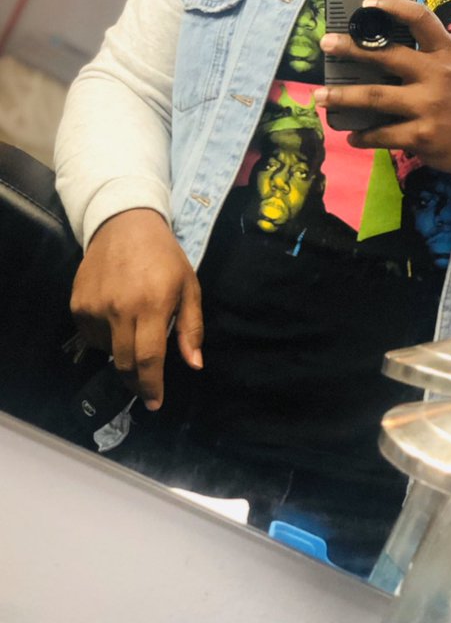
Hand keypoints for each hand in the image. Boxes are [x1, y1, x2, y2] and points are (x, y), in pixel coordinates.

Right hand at [70, 208, 202, 410]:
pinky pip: (91, 336)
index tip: (155, 403)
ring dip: (121, 352)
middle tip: (145, 386)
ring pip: (107, 351)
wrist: (124, 224)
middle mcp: (120, 309)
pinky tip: (116, 317)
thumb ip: (191, 327)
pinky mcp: (78, 304)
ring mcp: (95, 307)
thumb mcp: (188, 286)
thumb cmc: (164, 256)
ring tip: (133, 330)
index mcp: (153, 304)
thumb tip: (194, 364)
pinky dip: (104, 337)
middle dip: (136, 381)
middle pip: (125, 362)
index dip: (152, 386)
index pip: (149, 358)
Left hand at [316, 0, 450, 173]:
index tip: (366, 4)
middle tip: (326, 44)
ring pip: (375, 98)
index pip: (420, 18)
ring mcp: (429, 106)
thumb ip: (425, 51)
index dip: (392, 6)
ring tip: (321, 95)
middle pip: (387, 56)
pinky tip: (352, 135)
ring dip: (343, 96)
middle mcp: (438, 75)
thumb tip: (378, 41)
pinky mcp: (423, 136)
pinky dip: (364, 136)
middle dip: (351, 49)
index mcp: (446, 51)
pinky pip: (383, 134)